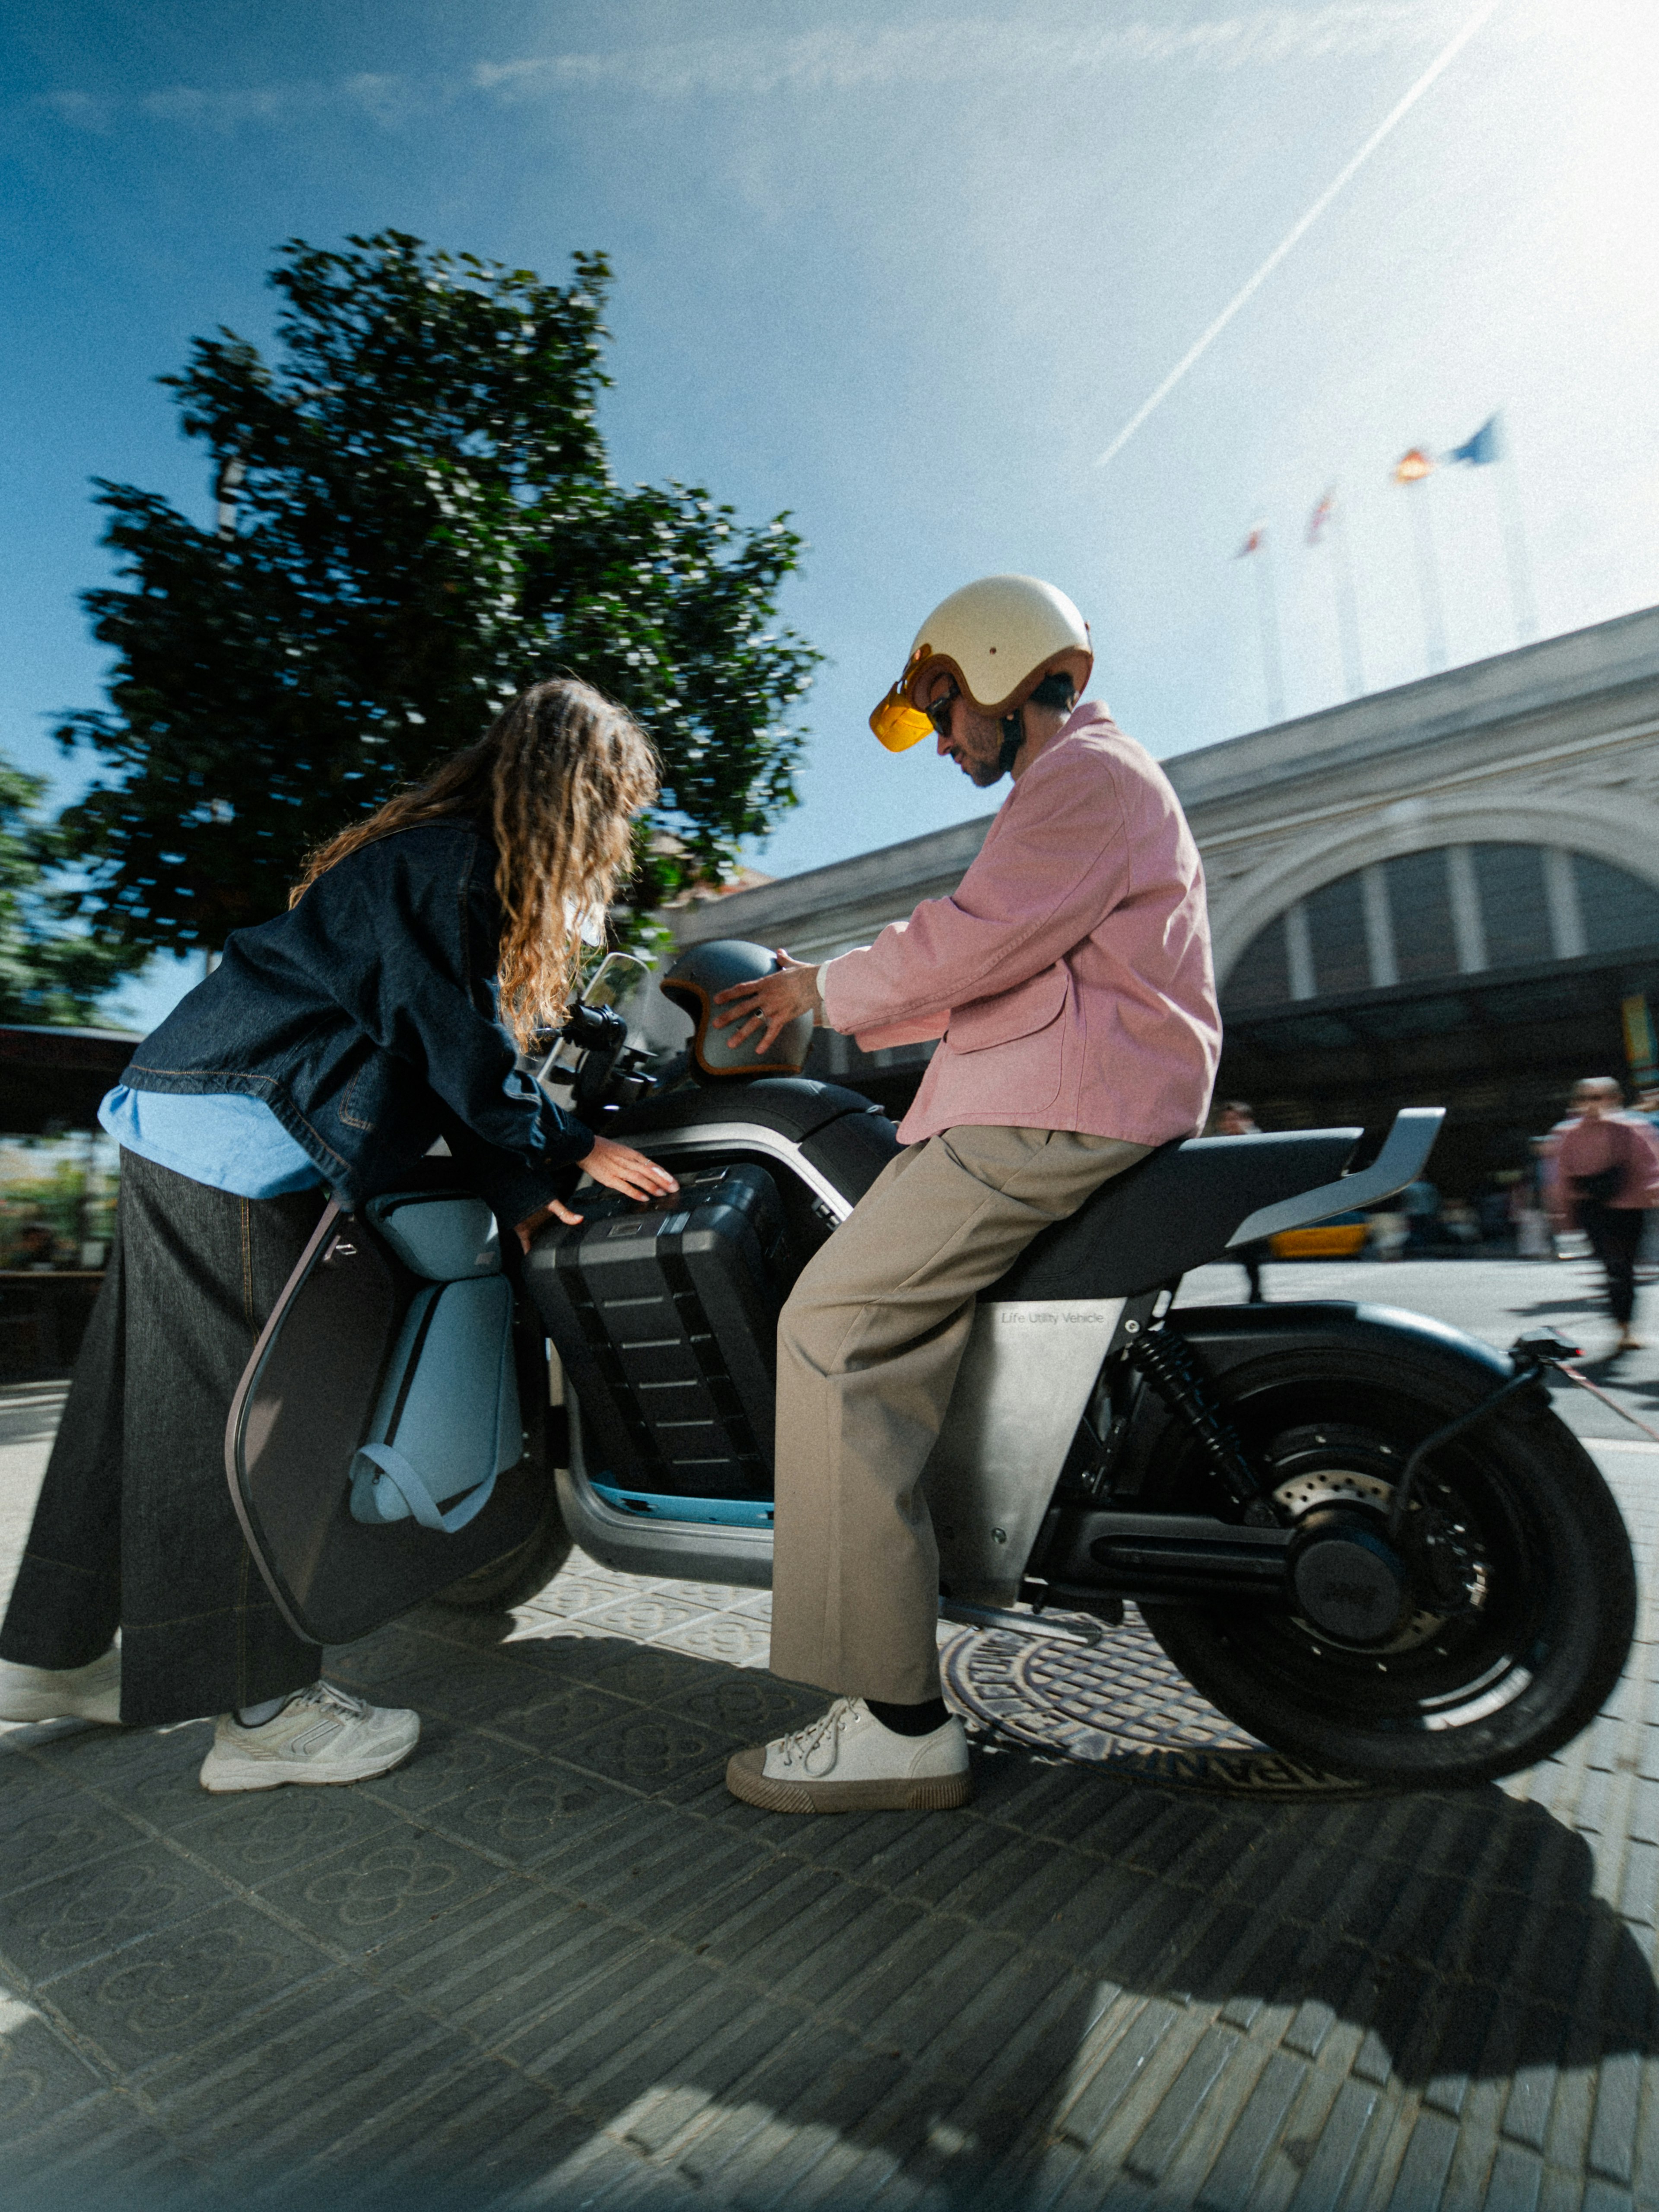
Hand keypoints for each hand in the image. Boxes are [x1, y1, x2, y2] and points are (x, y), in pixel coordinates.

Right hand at [515, 1138, 678, 1249]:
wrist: (583, 1146)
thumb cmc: (601, 1148)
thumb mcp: (621, 1151)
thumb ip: (633, 1161)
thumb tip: (646, 1170)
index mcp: (630, 1153)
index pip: (652, 1164)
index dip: (664, 1173)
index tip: (674, 1181)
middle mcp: (627, 1161)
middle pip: (649, 1171)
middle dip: (663, 1181)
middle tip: (674, 1189)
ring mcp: (618, 1169)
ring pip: (640, 1178)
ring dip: (653, 1187)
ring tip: (662, 1194)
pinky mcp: (609, 1178)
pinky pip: (625, 1186)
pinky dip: (636, 1192)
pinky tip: (644, 1197)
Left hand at [712, 949, 820, 1055]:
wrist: (816, 982)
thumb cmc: (805, 973)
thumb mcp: (791, 965)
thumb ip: (783, 960)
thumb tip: (779, 952)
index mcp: (765, 983)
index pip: (742, 989)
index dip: (728, 994)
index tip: (716, 1000)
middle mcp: (766, 996)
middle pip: (742, 1007)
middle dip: (728, 1016)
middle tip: (715, 1024)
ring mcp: (774, 1007)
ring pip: (753, 1022)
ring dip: (741, 1033)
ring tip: (730, 1044)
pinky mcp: (784, 1016)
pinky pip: (772, 1031)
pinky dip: (765, 1042)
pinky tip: (758, 1051)